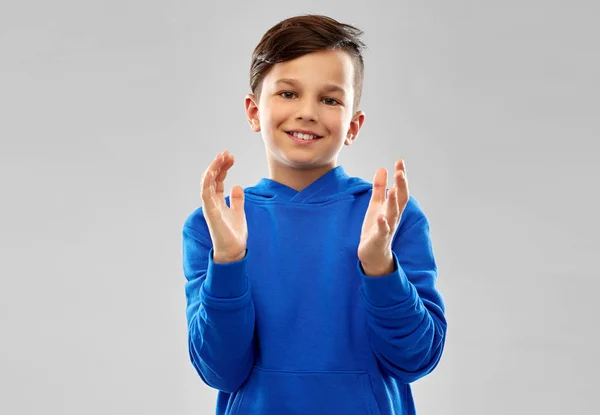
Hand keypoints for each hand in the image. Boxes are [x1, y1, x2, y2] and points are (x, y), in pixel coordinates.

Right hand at [200, 151, 246, 263]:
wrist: (234, 251)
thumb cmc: (234, 234)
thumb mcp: (239, 212)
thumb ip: (237, 200)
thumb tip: (237, 186)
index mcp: (218, 201)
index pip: (217, 180)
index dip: (223, 168)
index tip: (231, 157)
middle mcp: (212, 202)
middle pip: (212, 178)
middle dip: (218, 164)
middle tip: (226, 153)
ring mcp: (210, 207)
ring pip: (206, 183)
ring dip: (213, 169)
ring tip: (221, 157)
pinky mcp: (210, 212)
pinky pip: (205, 194)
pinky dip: (207, 182)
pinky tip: (212, 171)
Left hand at [358, 159, 408, 275]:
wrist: (372, 253)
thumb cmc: (375, 228)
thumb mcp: (375, 205)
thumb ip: (379, 188)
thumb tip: (382, 169)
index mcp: (393, 208)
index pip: (400, 189)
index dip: (401, 176)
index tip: (400, 161)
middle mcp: (394, 217)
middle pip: (400, 200)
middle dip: (401, 186)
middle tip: (400, 172)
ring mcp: (388, 228)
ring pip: (393, 214)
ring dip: (393, 202)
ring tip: (392, 189)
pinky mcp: (379, 238)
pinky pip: (382, 230)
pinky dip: (382, 223)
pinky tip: (380, 216)